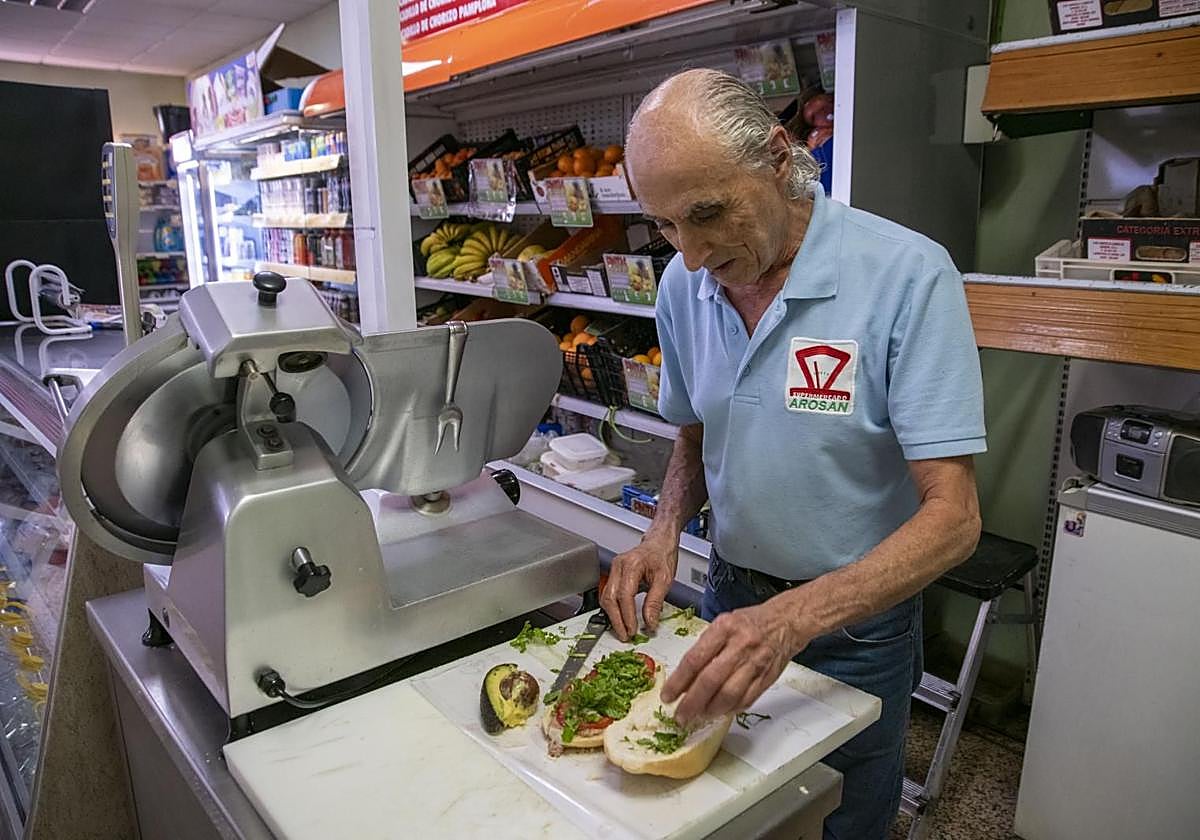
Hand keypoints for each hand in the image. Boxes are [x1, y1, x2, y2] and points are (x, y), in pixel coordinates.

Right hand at [600, 533, 677, 640]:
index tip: (633, 630)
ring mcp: (614, 569)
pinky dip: (612, 609)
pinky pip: (607, 594)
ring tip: (623, 630)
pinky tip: (620, 618)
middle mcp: (618, 566)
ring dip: (613, 616)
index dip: (627, 616)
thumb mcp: (665, 579)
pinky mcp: (613, 575)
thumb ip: (655, 602)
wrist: (659, 543)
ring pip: (605, 597)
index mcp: (632, 564)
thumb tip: (649, 622)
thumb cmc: (662, 556)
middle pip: (610, 597)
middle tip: (625, 635)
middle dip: (616, 620)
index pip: (625, 595)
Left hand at [662, 599, 810, 725]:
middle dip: (692, 703)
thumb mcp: (722, 624)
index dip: (678, 682)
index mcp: (724, 628)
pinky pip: (746, 700)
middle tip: (680, 715)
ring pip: (729, 695)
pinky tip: (720, 712)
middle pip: (711, 680)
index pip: (695, 659)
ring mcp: (755, 663)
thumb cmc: (750, 623)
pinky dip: (730, 709)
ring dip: (711, 710)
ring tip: (699, 716)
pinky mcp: (767, 678)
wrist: (785, 622)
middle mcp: (740, 645)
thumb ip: (704, 649)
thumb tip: (683, 678)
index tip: (668, 695)